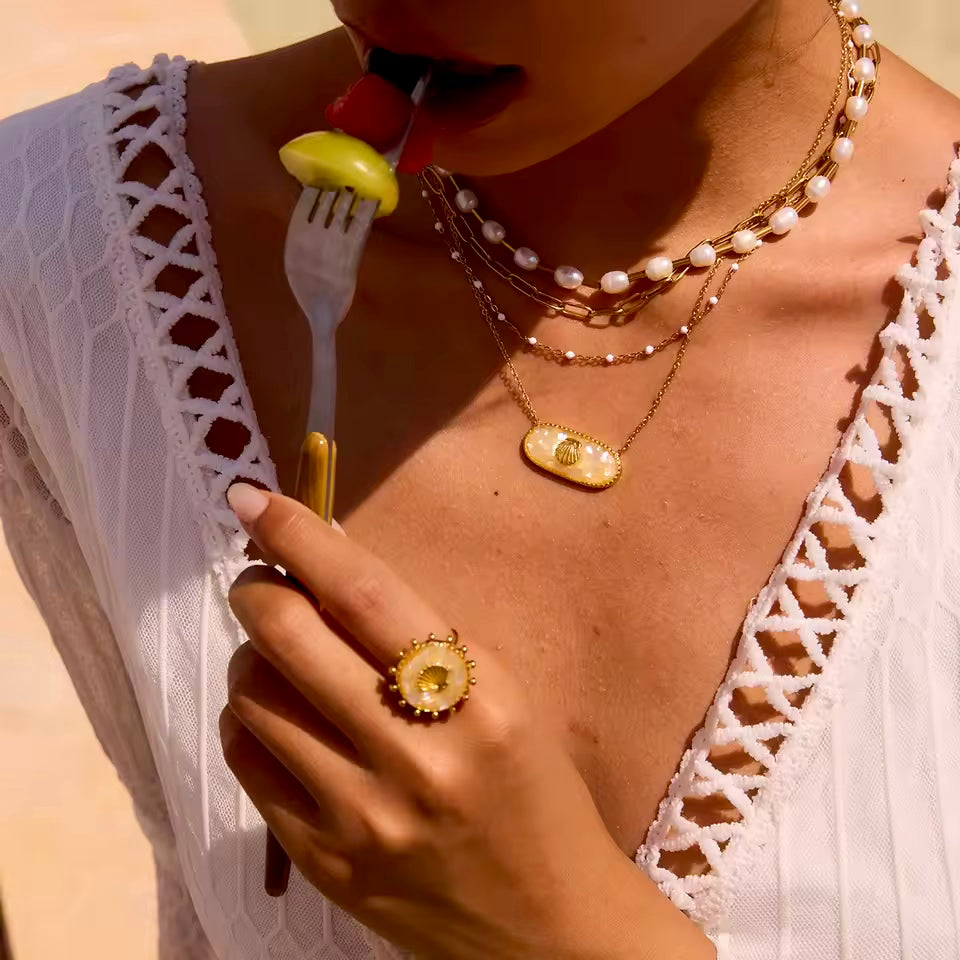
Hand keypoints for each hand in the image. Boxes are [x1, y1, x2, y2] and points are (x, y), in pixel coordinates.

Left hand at [221, 483, 713, 959]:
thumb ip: (424, 637)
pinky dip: (248, 724)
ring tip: (279, 662)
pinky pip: (248, 766)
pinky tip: (278, 721)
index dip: (301, 537)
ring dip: (252, 661)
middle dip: (258, 592)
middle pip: (290, 639)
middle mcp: (415, 755)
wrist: (546, 924)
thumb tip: (329, 571)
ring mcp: (362, 817)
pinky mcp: (324, 864)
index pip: (366, 595)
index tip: (253, 499)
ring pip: (252, 701)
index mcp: (476, 700)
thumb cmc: (535, 790)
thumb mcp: (506, 695)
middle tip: (260, 583)